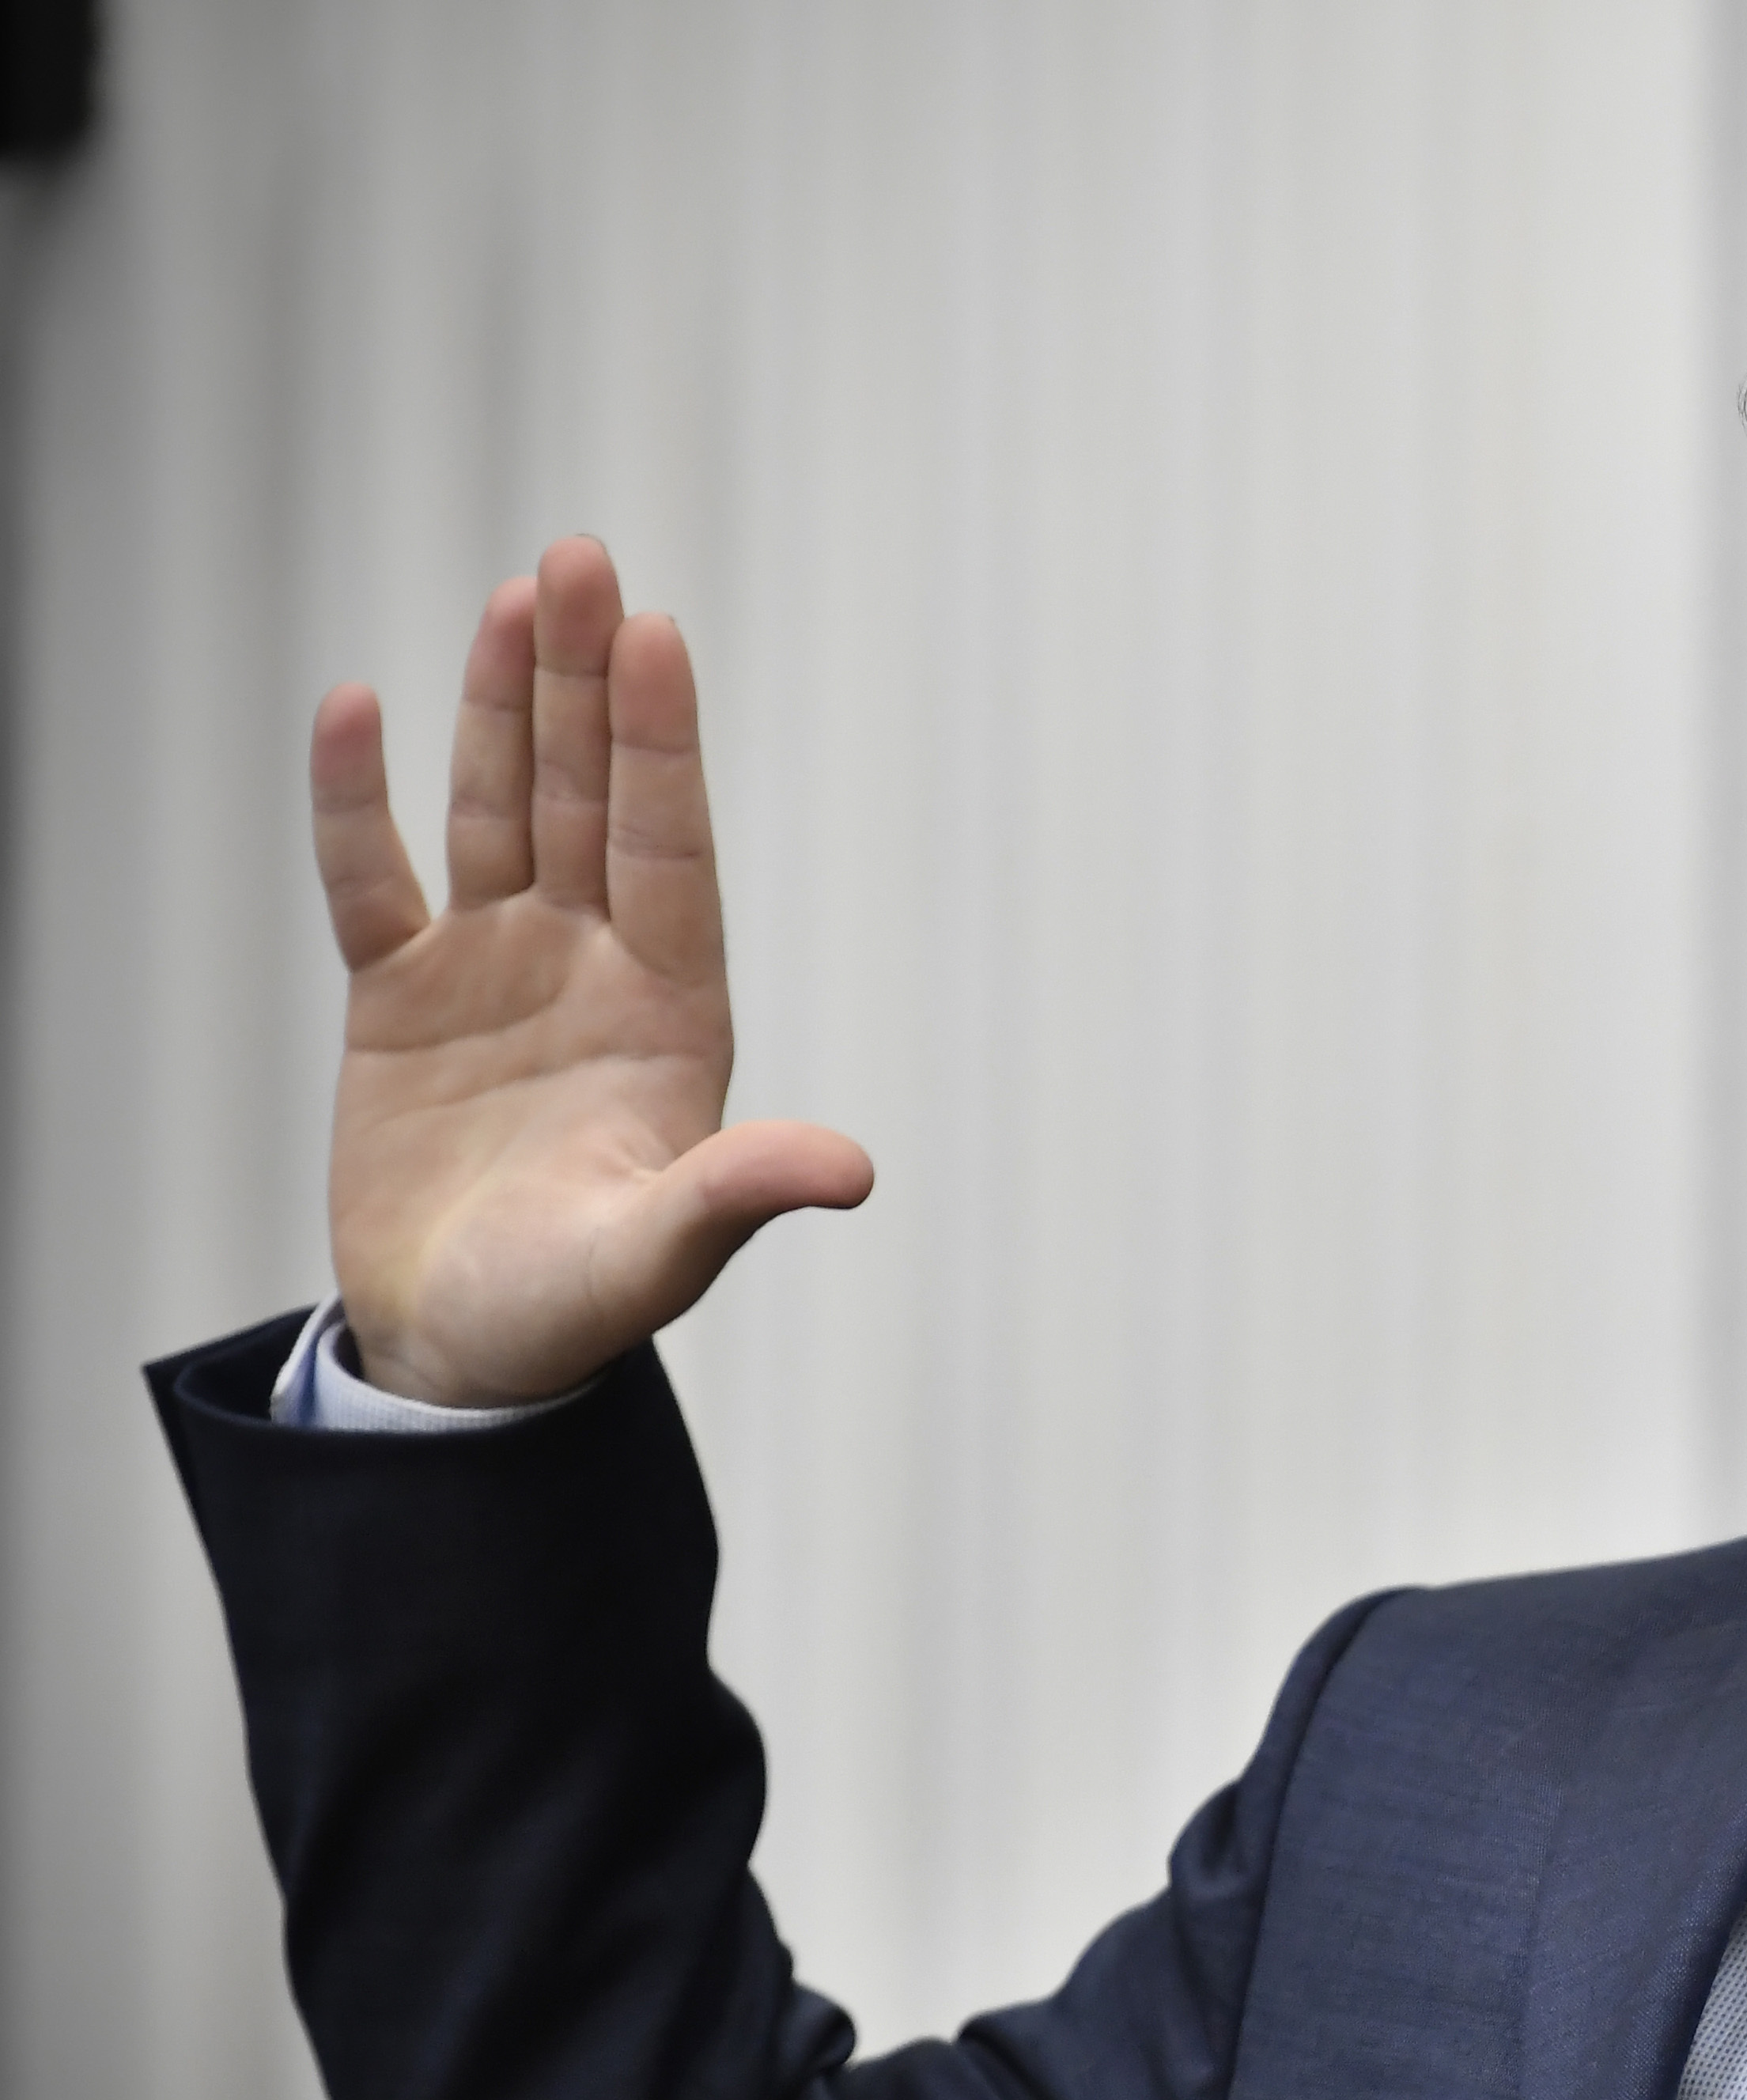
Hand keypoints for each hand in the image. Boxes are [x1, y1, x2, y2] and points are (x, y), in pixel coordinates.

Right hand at [311, 537, 871, 1406]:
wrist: (464, 1356)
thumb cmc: (574, 1312)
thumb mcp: (661, 1257)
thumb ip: (739, 1196)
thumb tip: (851, 1171)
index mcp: (672, 1012)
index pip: (670, 849)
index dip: (660, 746)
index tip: (659, 636)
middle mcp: (592, 967)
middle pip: (590, 799)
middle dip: (588, 683)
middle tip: (587, 556)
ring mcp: (496, 972)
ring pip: (502, 811)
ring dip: (508, 707)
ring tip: (520, 593)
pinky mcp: (399, 1000)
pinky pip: (374, 881)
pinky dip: (359, 803)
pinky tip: (356, 706)